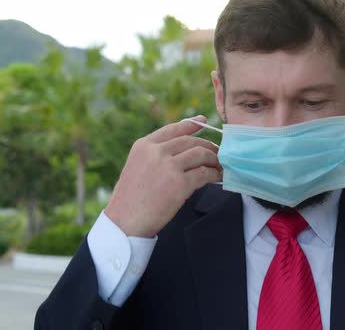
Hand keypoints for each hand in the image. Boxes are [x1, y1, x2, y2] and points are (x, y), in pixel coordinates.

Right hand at [104, 116, 221, 237]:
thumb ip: (155, 156)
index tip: (204, 121)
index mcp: (143, 146)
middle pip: (190, 141)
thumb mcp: (137, 167)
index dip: (191, 124)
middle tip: (217, 153)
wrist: (125, 223)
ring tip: (219, 166)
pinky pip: (204, 173)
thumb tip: (182, 152)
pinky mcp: (180, 183)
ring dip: (214, 160)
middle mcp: (156, 152)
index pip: (172, 129)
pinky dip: (214, 175)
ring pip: (201, 154)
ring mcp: (168, 166)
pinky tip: (217, 178)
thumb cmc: (130, 200)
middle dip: (207, 146)